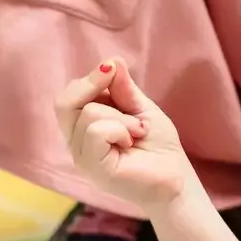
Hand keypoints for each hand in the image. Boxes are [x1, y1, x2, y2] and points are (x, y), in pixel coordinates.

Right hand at [55, 59, 193, 208]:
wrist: (176, 178)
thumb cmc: (157, 146)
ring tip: (136, 132)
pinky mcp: (93, 168)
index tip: (111, 70)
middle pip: (64, 102)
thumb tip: (111, 61)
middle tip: (124, 99)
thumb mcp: (140, 108)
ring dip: (121, 117)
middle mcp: (77, 143)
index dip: (88, 79)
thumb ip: (123, 88)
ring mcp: (82, 157)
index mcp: (83, 128)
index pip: (67, 96)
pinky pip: (96, 131)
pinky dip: (120, 129)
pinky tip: (131, 141)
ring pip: (87, 113)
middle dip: (94, 87)